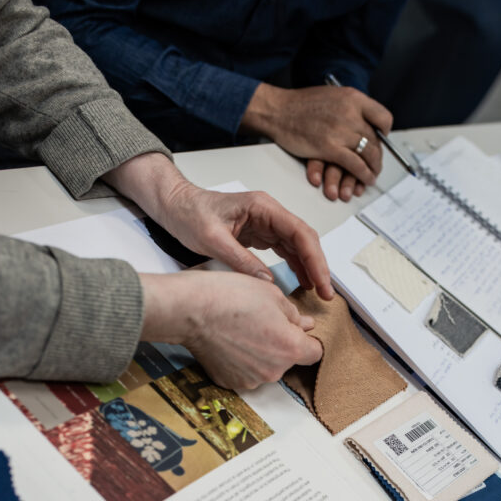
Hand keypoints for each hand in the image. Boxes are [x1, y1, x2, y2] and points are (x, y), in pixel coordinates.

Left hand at [104, 154, 332, 297]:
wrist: (174, 206)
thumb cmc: (188, 213)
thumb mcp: (212, 239)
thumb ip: (240, 260)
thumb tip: (268, 282)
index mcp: (262, 206)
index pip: (299, 232)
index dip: (314, 259)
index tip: (321, 282)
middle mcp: (269, 213)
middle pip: (305, 239)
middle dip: (318, 266)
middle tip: (326, 293)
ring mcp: (266, 223)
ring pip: (298, 246)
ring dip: (310, 268)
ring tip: (318, 293)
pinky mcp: (260, 235)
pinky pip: (285, 251)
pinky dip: (296, 267)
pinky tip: (302, 283)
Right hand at [139, 270, 322, 390]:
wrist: (190, 310)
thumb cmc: (230, 297)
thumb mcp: (272, 294)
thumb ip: (294, 314)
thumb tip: (305, 325)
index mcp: (290, 348)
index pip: (315, 352)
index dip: (308, 339)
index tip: (297, 331)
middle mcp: (274, 371)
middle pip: (288, 360)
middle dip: (282, 344)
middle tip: (262, 322)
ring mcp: (251, 380)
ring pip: (266, 367)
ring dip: (261, 353)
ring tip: (242, 331)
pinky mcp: (230, 382)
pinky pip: (245, 372)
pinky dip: (241, 361)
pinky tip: (230, 342)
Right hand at [240, 84, 392, 200]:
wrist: (278, 111)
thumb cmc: (301, 105)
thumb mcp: (332, 96)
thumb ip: (349, 107)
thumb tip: (363, 123)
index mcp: (353, 97)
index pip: (382, 117)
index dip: (384, 132)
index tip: (382, 140)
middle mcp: (351, 112)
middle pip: (375, 140)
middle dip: (378, 157)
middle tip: (376, 165)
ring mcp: (341, 130)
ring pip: (368, 154)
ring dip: (373, 169)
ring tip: (371, 176)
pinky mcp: (330, 148)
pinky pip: (356, 165)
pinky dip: (363, 175)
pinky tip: (365, 180)